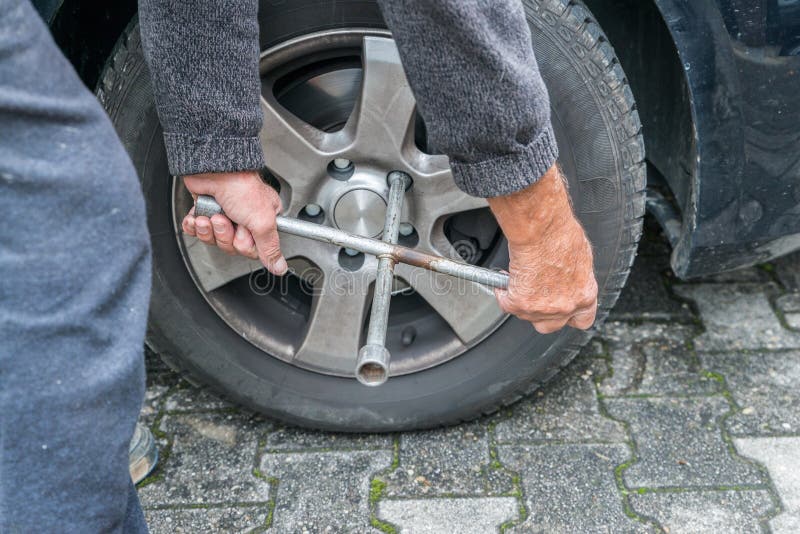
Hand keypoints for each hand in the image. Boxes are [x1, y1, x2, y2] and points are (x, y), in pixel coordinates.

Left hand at [182, 171, 287, 274]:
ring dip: (210, 229)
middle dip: (224, 234)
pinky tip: (199, 216)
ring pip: (214, 240)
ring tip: (212, 214)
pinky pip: (198, 231)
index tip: (244, 231)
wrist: (212, 169)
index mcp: (263, 220)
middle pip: (232, 246)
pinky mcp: (206, 211)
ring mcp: (224, 215)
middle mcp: (245, 218)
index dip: (245, 244)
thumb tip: (280, 267)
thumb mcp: (262, 221)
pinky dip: (195, 225)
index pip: (253, 249)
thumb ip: (270, 248)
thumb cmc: (240, 186)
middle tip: (226, 219)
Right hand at [488, 165, 597, 333]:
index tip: (561, 309)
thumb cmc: (560, 235)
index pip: (582, 321)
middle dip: (540, 314)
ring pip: (525, 315)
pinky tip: (503, 278)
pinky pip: (506, 303)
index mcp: (584, 294)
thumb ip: (574, 277)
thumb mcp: (579, 257)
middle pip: (549, 326)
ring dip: (520, 300)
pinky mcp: (520, 303)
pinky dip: (502, 293)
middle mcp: (565, 306)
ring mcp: (542, 308)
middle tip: (534, 296)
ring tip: (519, 280)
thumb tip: (567, 276)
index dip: (569, 317)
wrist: (541, 230)